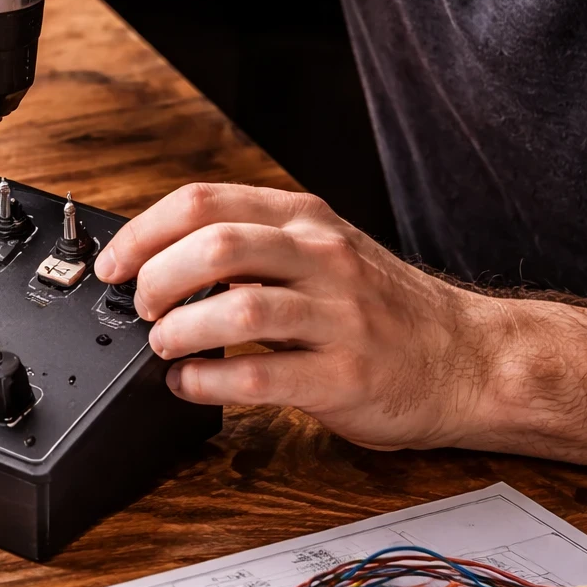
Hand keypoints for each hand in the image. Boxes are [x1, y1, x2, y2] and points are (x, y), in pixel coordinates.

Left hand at [93, 183, 499, 452]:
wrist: (472, 359)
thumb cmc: (383, 308)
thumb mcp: (322, 250)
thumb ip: (255, 244)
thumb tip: (162, 255)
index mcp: (305, 220)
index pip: (204, 202)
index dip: (143, 232)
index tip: (114, 264)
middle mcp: (322, 258)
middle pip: (214, 246)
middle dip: (156, 279)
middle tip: (140, 307)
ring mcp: (338, 317)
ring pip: (236, 307)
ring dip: (178, 329)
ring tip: (163, 346)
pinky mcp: (346, 377)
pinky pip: (260, 375)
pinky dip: (207, 381)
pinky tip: (189, 384)